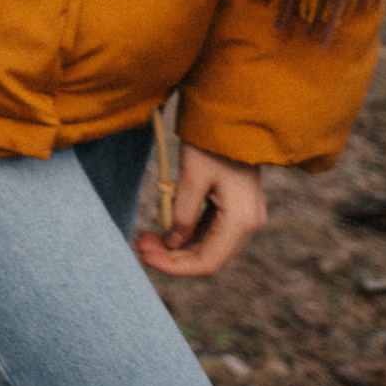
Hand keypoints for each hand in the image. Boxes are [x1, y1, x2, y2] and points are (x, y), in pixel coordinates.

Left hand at [134, 144, 264, 277]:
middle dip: (171, 256)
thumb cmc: (212, 143)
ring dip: (176, 246)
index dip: (174, 266)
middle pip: (207, 256)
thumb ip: (183, 214)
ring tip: (144, 237)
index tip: (144, 258)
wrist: (234, 119)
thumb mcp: (191, 176)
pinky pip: (210, 230)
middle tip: (138, 245)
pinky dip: (186, 233)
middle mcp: (248, 224)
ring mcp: (244, 217)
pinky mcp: (236, 208)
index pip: (207, 261)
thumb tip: (172, 242)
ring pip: (207, 245)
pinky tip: (163, 228)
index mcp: (241, 221)